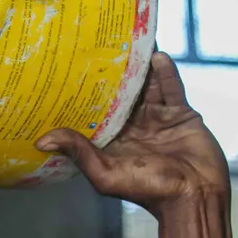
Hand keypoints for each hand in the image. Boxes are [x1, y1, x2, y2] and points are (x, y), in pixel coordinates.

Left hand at [37, 53, 228, 215]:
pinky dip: (165, 72)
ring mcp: (159, 118)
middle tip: (102, 41)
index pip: (97, 108)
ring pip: (147, 85)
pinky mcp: (182, 114)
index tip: (72, 65)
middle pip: (122, 92)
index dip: (86, 90)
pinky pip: (171, 88)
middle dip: (114, 70)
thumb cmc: (149, 191)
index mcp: (114, 139)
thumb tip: (42, 141)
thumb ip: (79, 152)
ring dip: (140, 65)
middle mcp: (134, 126)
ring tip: (130, 40)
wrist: (196, 198)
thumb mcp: (106, 174)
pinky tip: (156, 55)